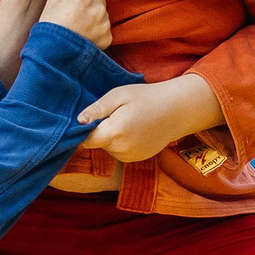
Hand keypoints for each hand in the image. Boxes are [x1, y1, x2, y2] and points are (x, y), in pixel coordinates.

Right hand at [39, 0, 110, 47]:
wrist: (52, 55)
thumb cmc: (50, 27)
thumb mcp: (52, 3)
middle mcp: (98, 8)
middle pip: (101, 0)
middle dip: (92, 4)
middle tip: (77, 15)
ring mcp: (104, 24)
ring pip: (103, 15)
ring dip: (94, 19)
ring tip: (79, 29)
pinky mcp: (107, 38)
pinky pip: (104, 30)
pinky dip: (97, 32)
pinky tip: (83, 37)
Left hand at [76, 71, 221, 161]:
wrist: (177, 110)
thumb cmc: (146, 98)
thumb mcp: (119, 95)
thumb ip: (97, 110)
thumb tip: (78, 121)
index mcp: (115, 132)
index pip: (86, 140)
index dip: (84, 130)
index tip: (91, 118)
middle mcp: (121, 150)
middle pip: (97, 144)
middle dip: (101, 130)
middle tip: (116, 113)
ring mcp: (130, 157)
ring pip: (108, 148)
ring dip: (112, 137)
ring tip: (128, 120)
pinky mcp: (137, 159)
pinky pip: (120, 152)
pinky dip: (122, 143)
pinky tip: (135, 130)